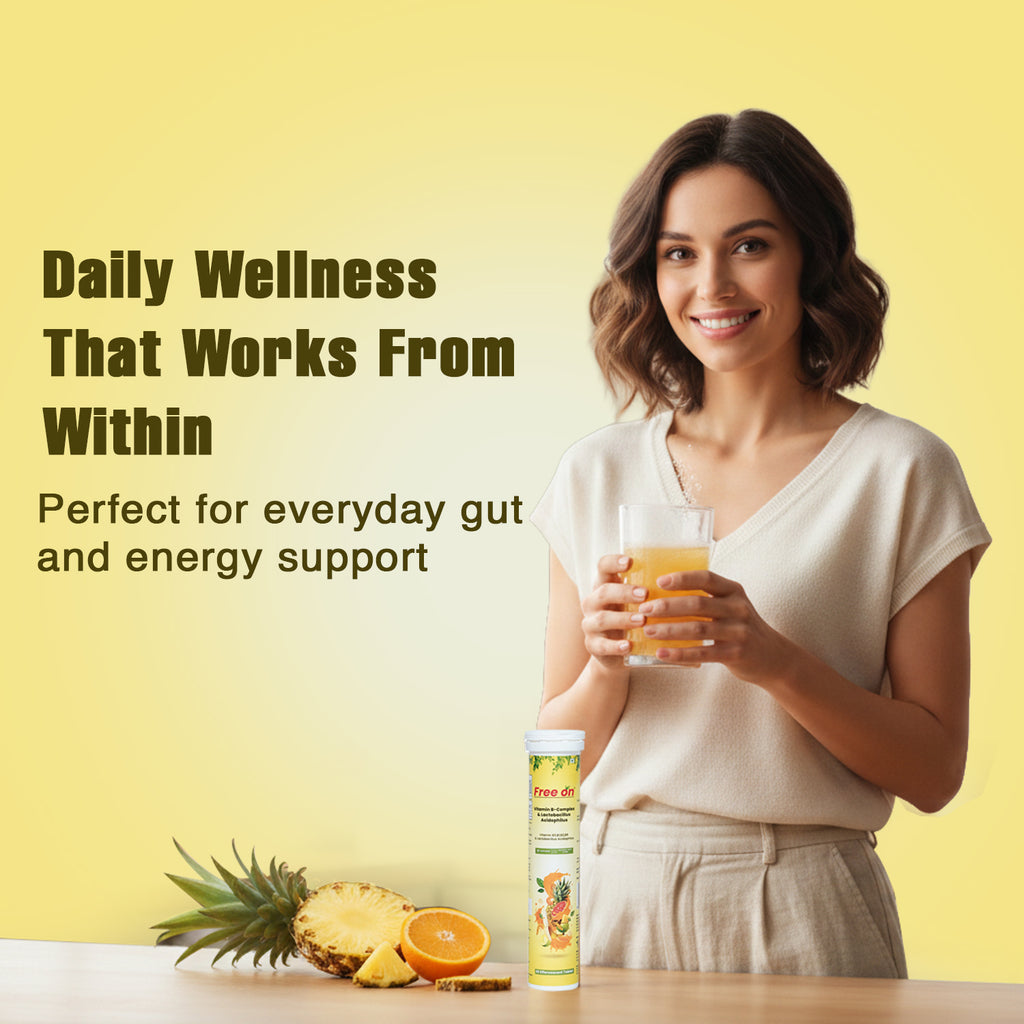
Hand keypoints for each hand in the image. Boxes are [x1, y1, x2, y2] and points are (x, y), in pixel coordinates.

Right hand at [580, 554, 647, 668]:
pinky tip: (628, 646)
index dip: (613, 562)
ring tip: (642, 620)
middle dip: (624, 592)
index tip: (630, 562)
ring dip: (623, 618)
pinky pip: (601, 646)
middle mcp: (593, 602)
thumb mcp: (636, 603)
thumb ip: (648, 591)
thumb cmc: (632, 620)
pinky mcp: (592, 645)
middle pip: (603, 592)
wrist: (617, 652)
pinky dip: (615, 646)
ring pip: (602, 619)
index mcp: (604, 585)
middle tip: (645, 594)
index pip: (603, 567)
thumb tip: (680, 577)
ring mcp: (590, 624)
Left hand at [638, 569, 795, 684]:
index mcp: (734, 591)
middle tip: (644, 609)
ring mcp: (739, 632)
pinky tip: (661, 653)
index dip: (682, 578)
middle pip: (698, 604)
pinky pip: (703, 654)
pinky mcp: (736, 654)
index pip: (706, 578)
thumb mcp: (730, 606)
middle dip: (668, 606)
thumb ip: (706, 597)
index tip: (658, 581)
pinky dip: (680, 654)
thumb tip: (661, 591)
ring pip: (698, 629)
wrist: (773, 657)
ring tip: (647, 630)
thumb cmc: (740, 627)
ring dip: (669, 630)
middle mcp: (738, 608)